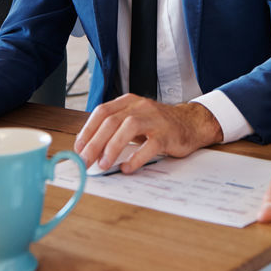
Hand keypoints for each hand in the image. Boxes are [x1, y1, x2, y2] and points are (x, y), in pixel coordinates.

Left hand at [73, 95, 221, 173]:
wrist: (191, 123)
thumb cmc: (159, 125)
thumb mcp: (135, 121)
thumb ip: (115, 130)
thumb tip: (90, 150)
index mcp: (129, 102)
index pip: (102, 112)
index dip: (87, 130)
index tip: (78, 149)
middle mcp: (140, 107)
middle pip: (111, 121)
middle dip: (94, 143)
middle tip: (85, 161)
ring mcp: (155, 119)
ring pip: (128, 127)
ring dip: (112, 147)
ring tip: (103, 165)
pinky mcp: (167, 134)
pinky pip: (150, 145)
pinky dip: (136, 157)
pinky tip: (127, 168)